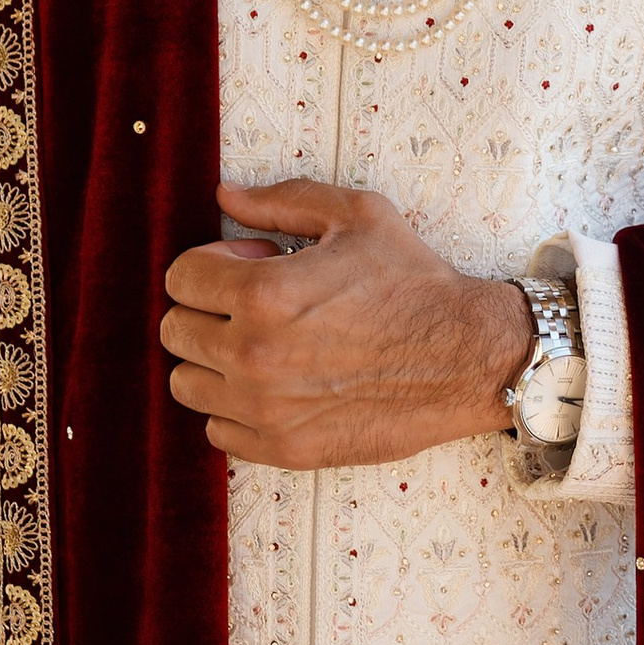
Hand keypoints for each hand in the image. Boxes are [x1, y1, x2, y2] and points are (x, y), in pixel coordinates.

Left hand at [162, 178, 530, 469]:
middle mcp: (254, 356)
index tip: (247, 265)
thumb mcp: (356, 215)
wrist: (467, 356)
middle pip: (175, 331)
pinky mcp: (284, 449)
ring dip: (214, 361)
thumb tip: (225, 195)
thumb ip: (281, 202)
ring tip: (263, 346)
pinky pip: (217, 430)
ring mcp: (266, 410)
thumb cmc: (414, 282)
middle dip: (208, 310)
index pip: (179, 278)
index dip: (212, 264)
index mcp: (263, 294)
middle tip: (257, 305)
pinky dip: (234, 408)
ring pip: (187, 383)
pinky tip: (276, 386)